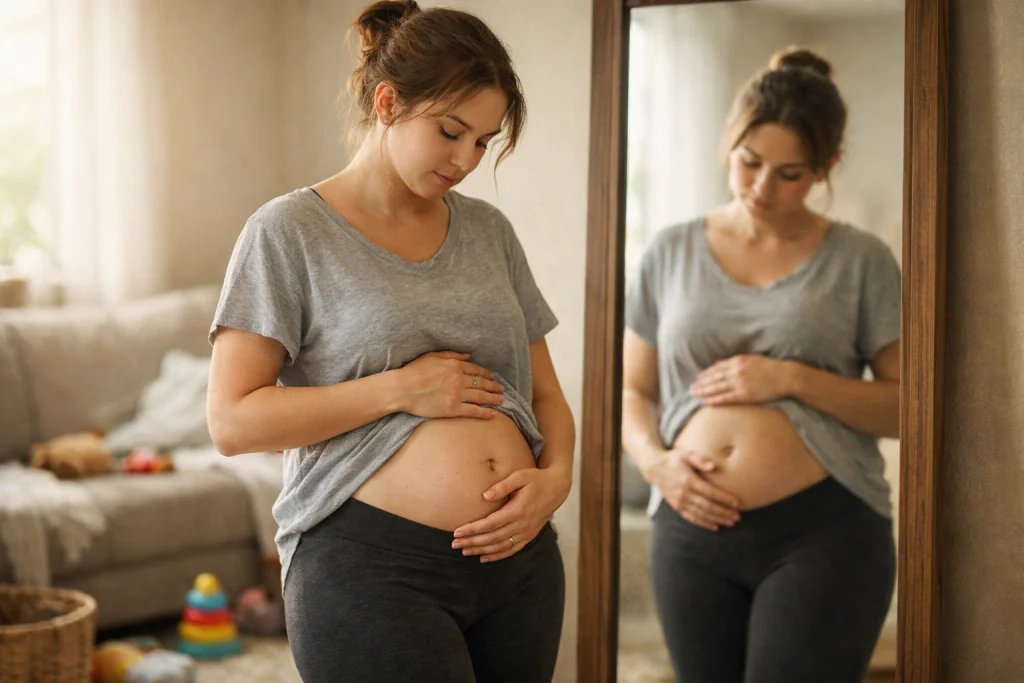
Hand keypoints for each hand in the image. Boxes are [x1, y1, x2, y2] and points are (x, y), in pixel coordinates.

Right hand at [398, 351, 504, 418]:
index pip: (476, 370)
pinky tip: (493, 414)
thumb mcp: (432, 356)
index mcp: (455, 365)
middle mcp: (459, 379)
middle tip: (501, 389)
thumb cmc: (414, 371)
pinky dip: (485, 413)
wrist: (402, 388)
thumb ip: (452, 355)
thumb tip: (468, 356)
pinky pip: (473, 411)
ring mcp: (457, 394)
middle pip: (482, 383)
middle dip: (493, 386)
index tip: (491, 377)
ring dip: (493, 398)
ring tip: (501, 399)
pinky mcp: (453, 409)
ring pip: (481, 396)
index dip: (486, 374)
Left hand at [451, 467, 570, 561]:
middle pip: (492, 538)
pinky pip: (512, 550)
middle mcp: (522, 524)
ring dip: (481, 551)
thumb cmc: (536, 479)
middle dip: (472, 542)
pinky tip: (484, 558)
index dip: (473, 529)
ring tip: (464, 552)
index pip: (490, 523)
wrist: (557, 488)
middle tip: (454, 544)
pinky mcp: (529, 536)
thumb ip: (503, 486)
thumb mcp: (521, 476)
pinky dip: (497, 556)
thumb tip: (485, 496)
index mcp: (518, 510)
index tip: (457, 531)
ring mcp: (526, 532)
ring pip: (500, 546)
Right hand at [648, 449, 740, 530]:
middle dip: (724, 512)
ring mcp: (679, 502)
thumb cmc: (674, 459)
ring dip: (717, 519)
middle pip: (707, 506)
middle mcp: (684, 493)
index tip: (737, 503)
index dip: (724, 498)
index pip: (710, 492)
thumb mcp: (686, 454)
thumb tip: (713, 466)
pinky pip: (691, 518)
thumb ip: (700, 459)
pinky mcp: (677, 507)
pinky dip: (704, 523)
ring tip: (731, 522)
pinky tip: (715, 526)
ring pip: (701, 514)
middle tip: (738, 516)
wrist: (654, 468)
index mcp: (688, 480)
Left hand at [689, 355, 796, 405]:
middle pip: (714, 378)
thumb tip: (719, 364)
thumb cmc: (770, 368)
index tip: (697, 378)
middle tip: (690, 388)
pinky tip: (706, 402)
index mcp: (738, 361)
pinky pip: (726, 398)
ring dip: (704, 392)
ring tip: (694, 395)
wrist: (786, 376)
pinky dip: (715, 400)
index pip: (717, 368)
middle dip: (701, 384)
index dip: (706, 374)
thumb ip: (735, 361)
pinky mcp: (745, 395)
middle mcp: (737, 371)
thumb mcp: (751, 359)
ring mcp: (740, 383)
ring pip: (717, 388)